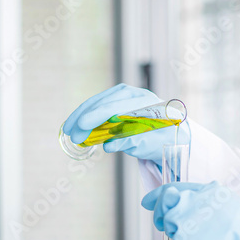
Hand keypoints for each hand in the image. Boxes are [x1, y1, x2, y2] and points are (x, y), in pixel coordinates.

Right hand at [61, 84, 189, 164]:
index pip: (115, 107)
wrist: (170, 133)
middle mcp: (134, 94)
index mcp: (144, 102)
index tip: (81, 127)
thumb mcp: (148, 144)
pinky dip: (87, 113)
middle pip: (103, 102)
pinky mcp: (118, 99)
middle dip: (84, 117)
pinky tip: (77, 123)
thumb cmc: (161, 139)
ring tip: (68, 129)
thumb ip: (129, 143)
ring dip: (81, 114)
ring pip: (98, 101)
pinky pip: (99, 104)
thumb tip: (108, 145)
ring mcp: (126, 95)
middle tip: (71, 134)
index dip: (96, 117)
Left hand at [142, 181, 239, 239]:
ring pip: (167, 223)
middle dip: (160, 213)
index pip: (173, 187)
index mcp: (208, 190)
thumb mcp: (232, 205)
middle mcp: (194, 200)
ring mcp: (187, 220)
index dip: (158, 194)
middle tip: (162, 222)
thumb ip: (208, 201)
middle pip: (164, 202)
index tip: (149, 200)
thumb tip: (190, 206)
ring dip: (174, 232)